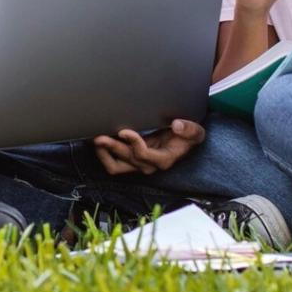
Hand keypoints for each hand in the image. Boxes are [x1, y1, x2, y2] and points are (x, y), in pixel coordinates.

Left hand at [91, 119, 205, 174]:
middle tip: (100, 136)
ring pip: (115, 166)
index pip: (144, 155)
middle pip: (125, 161)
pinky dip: (103, 153)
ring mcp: (137, 163)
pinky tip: (97, 140)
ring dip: (104, 154)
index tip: (124, 131)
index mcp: (163, 159)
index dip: (133, 144)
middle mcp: (148, 164)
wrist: (183, 140)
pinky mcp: (130, 158)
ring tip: (95, 139)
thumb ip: (189, 129)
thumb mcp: (196, 132)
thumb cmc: (188, 136)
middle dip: (112, 148)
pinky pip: (113, 162)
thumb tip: (177, 125)